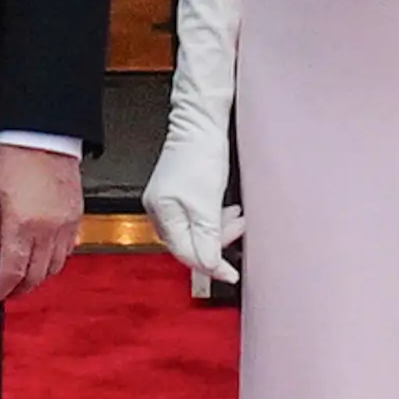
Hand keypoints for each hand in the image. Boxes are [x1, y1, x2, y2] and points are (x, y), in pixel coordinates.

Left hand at [0, 143, 84, 306]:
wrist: (42, 135)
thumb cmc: (14, 158)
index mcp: (22, 224)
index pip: (12, 271)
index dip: (1, 289)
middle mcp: (47, 228)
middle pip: (35, 275)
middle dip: (19, 289)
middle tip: (6, 291)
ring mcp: (65, 224)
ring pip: (54, 266)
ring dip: (38, 277)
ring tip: (23, 277)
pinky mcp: (76, 217)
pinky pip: (68, 250)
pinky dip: (55, 261)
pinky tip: (43, 258)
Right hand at [141, 132, 240, 291]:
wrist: (201, 123)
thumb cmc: (200, 154)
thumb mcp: (207, 202)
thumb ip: (207, 237)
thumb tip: (208, 266)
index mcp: (162, 214)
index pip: (186, 253)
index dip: (211, 266)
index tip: (231, 274)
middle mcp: (160, 211)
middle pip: (190, 244)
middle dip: (218, 242)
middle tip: (239, 231)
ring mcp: (168, 203)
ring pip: (196, 231)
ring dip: (219, 229)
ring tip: (238, 218)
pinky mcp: (179, 195)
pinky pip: (197, 218)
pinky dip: (214, 218)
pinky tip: (226, 210)